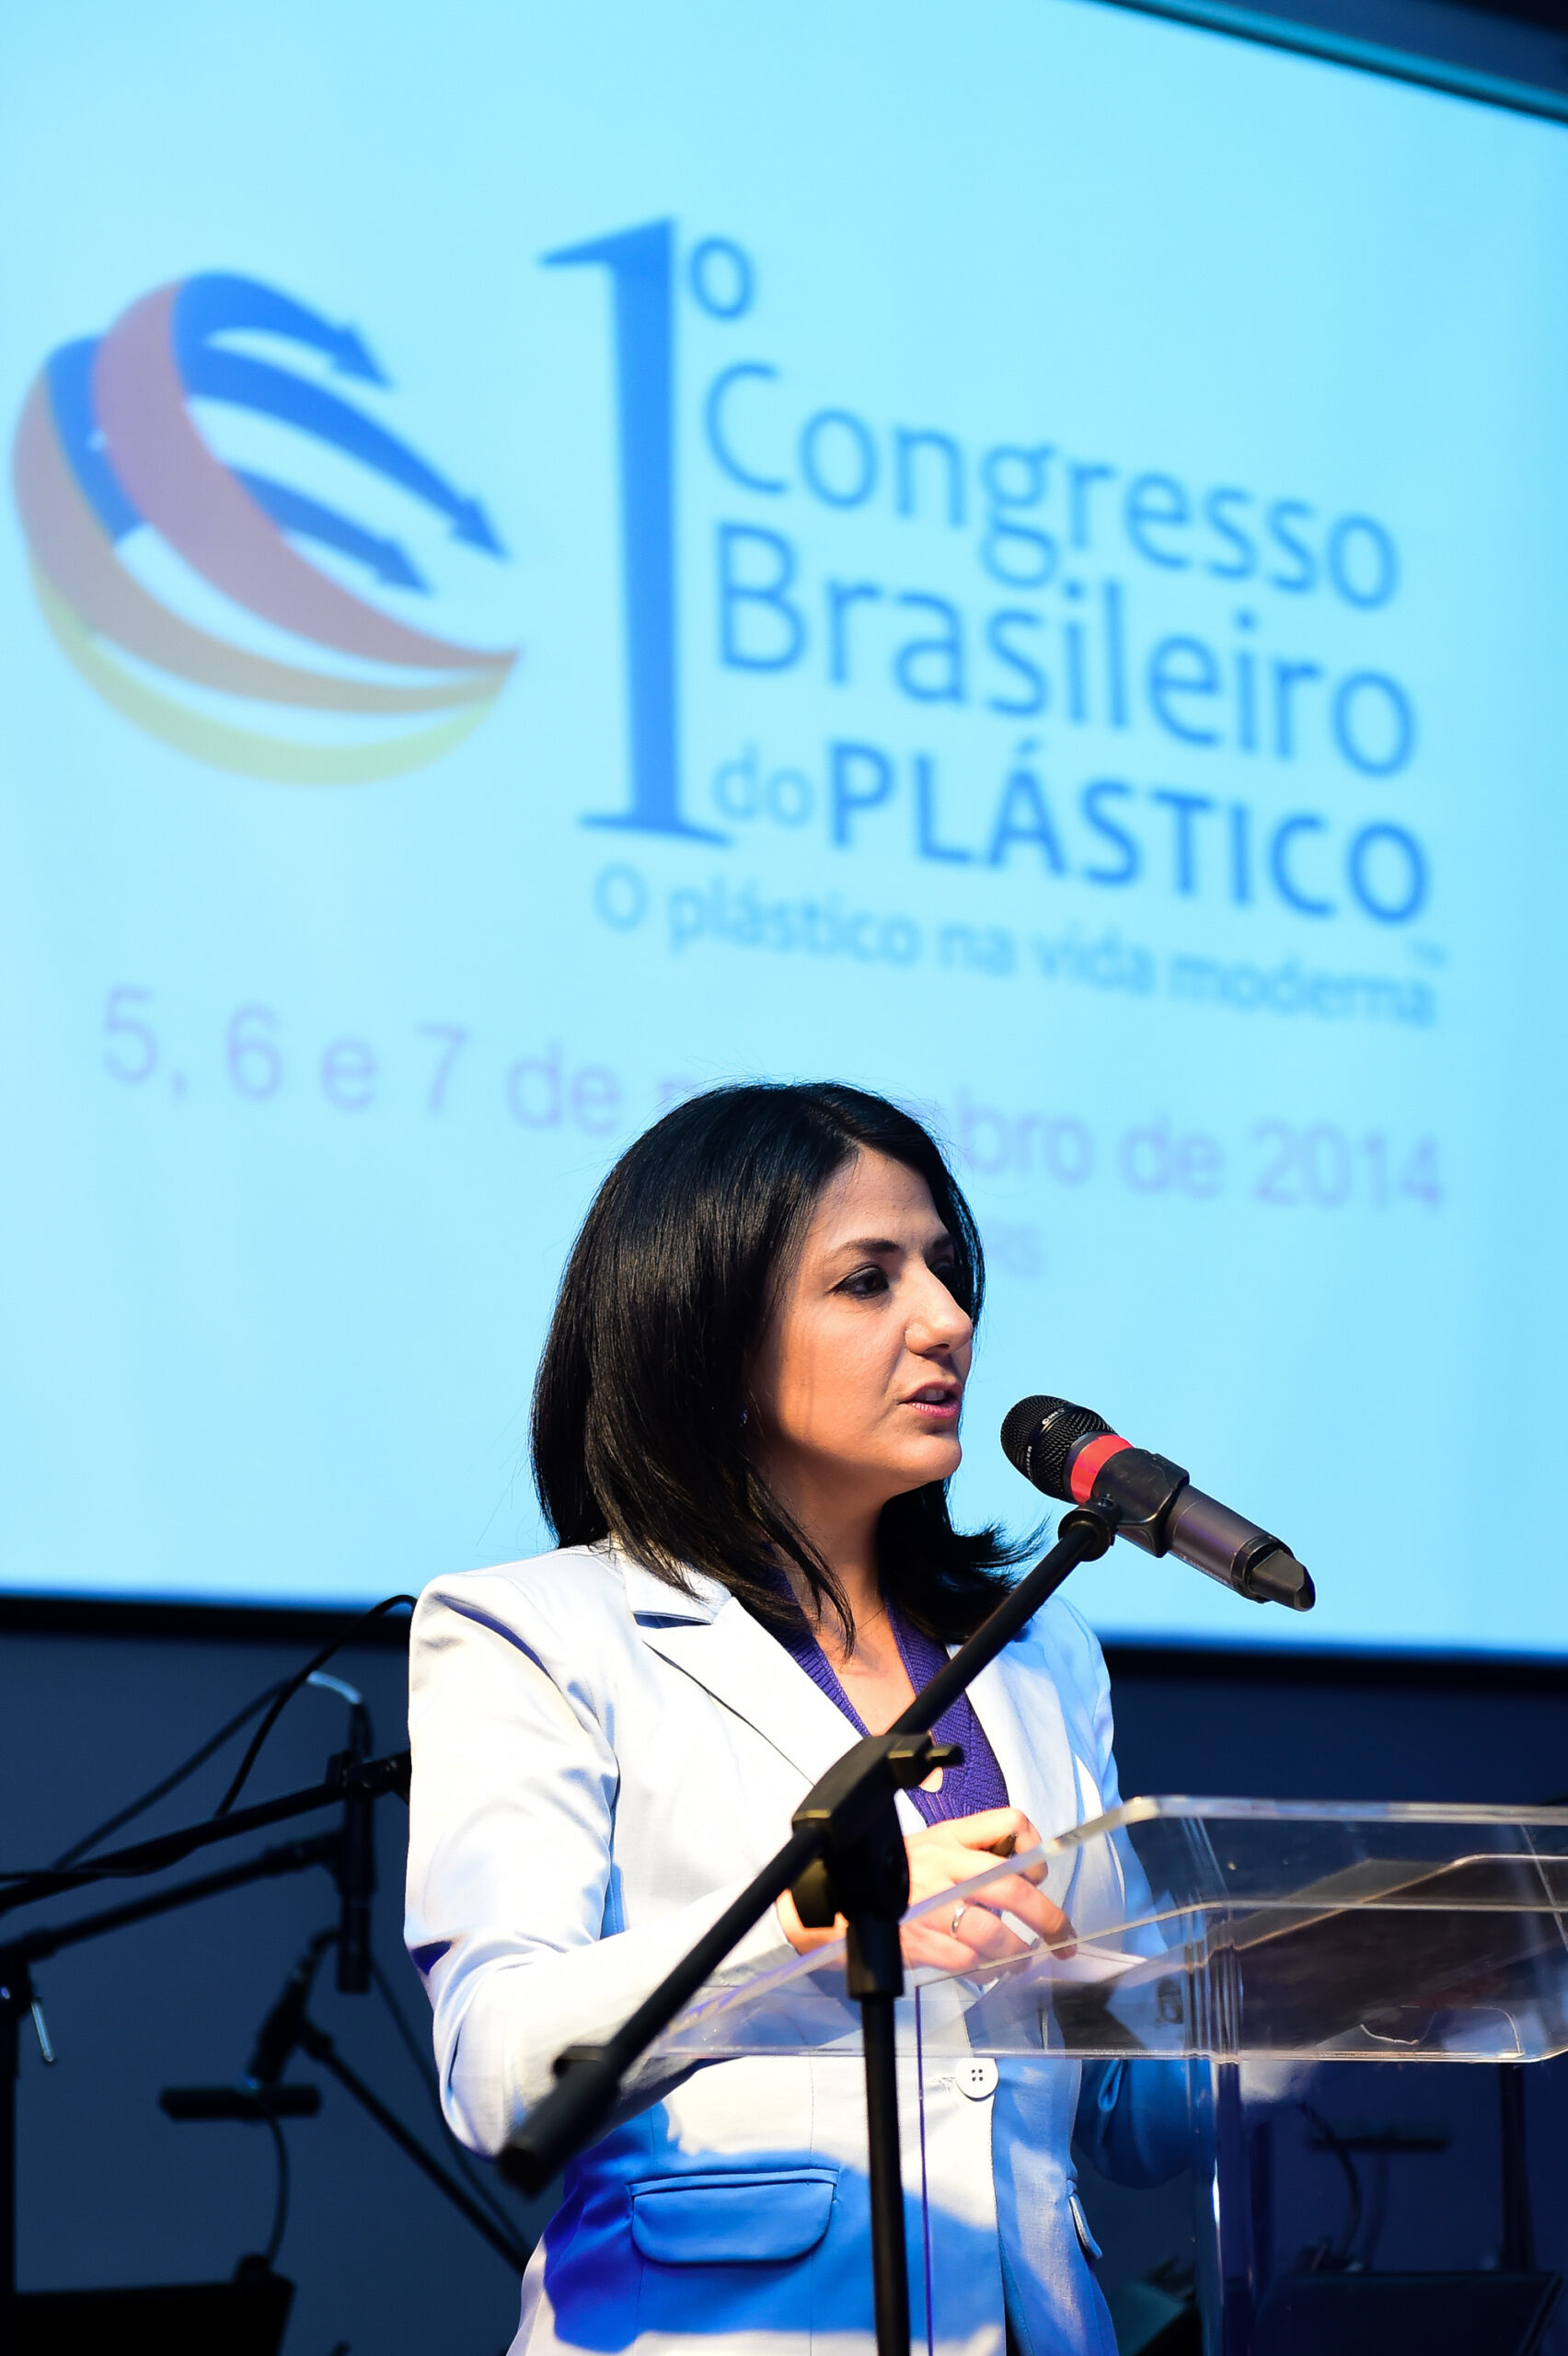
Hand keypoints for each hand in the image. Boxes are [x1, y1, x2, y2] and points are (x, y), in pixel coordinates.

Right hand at [776, 1807, 1071, 1967]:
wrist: (827, 1901)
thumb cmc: (881, 1877)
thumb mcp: (923, 1848)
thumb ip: (963, 1855)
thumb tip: (1017, 1879)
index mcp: (946, 1836)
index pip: (1008, 1822)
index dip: (1034, 1849)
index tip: (1037, 1874)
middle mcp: (941, 1865)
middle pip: (1013, 1884)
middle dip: (1049, 1917)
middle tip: (1062, 1938)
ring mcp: (929, 1904)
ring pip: (994, 1931)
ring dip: (1017, 1953)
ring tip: (1021, 1961)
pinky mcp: (917, 1940)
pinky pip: (966, 1962)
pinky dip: (983, 1971)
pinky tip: (984, 1971)